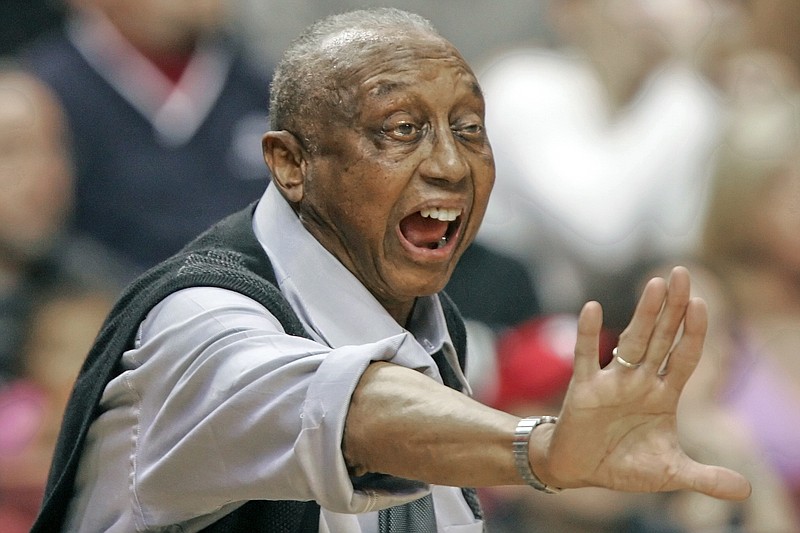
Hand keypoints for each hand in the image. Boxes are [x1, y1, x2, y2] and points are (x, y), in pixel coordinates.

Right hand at [531, 266, 750, 499]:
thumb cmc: (624, 465)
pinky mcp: (584, 388)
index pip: (684, 357)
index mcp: (663, 396)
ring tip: (655, 283)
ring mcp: (612, 381)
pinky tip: (592, 308)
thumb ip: (705, 478)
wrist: (579, 469)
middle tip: (682, 273)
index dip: (694, 333)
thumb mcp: (669, 474)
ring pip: (631, 341)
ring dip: (644, 314)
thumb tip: (746, 491)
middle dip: (673, 308)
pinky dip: (588, 333)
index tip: (702, 304)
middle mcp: (640, 381)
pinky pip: (585, 356)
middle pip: (661, 338)